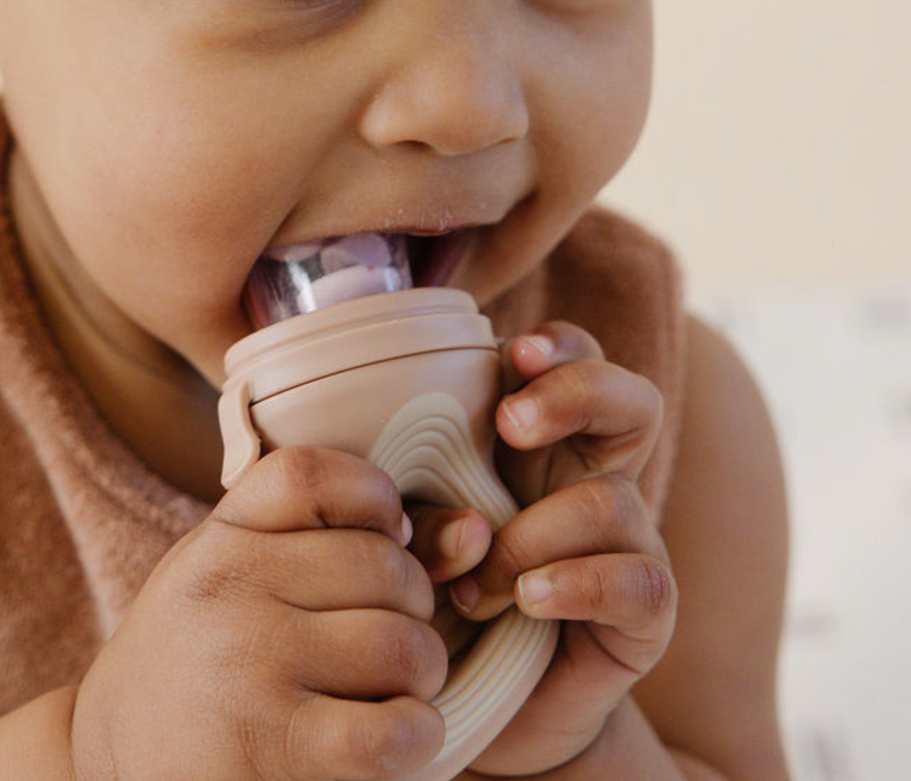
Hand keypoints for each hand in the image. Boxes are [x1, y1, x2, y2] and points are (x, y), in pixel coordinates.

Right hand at [71, 446, 447, 780]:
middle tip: (394, 634)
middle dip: (414, 603)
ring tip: (398, 688)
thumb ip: (334, 547)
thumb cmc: (200, 663)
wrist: (111, 759)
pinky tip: (399, 738)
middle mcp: (225, 587)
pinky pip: (392, 728)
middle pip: (381, 563)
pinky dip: (418, 734)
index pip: (310, 473)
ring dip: (423, 672)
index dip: (372, 495)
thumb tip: (473, 530)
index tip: (385, 535)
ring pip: (400, 642)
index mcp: (218, 538)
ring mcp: (245, 665)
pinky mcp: (268, 746)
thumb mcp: (240, 584)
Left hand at [407, 323, 676, 775]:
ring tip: (478, 582)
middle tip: (511, 422)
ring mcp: (626, 543)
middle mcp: (591, 479)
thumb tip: (408, 489)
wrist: (472, 705)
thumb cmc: (432, 596)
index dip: (559, 346)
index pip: (574, 363)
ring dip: (532, 537)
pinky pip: (637, 580)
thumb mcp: (411, 531)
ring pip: (613, 500)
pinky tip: (527, 601)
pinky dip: (576, 583)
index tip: (514, 351)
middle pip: (632, 401)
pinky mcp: (643, 614)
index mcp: (539, 443)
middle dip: (577, 392)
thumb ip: (412, 495)